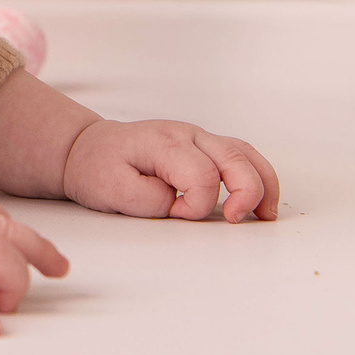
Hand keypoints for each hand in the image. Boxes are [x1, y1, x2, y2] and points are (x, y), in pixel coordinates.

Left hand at [62, 119, 278, 222]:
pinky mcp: (204, 147)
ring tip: (265, 215)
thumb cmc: (99, 168)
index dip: (195, 205)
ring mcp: (198, 138)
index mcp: (163, 143)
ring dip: (261, 183)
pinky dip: (257, 176)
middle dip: (245, 191)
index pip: (200, 175)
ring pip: (244, 153)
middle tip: (236, 219)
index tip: (174, 215)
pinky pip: (241, 156)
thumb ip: (146, 199)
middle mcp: (187, 135)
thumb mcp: (110, 189)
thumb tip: (178, 203)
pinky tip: (261, 201)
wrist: (89, 149)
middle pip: (233, 157)